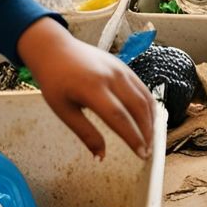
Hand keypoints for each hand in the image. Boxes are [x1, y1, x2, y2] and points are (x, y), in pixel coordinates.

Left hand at [17, 18, 155, 159]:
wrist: (55, 50)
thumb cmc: (55, 82)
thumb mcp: (64, 111)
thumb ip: (86, 134)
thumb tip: (100, 157)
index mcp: (92, 88)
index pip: (119, 117)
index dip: (133, 137)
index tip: (141, 154)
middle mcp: (110, 76)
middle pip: (137, 107)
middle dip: (147, 131)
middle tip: (148, 151)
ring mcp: (120, 69)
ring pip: (144, 97)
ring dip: (151, 120)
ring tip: (151, 139)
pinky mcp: (124, 66)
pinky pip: (142, 88)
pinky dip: (149, 106)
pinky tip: (149, 120)